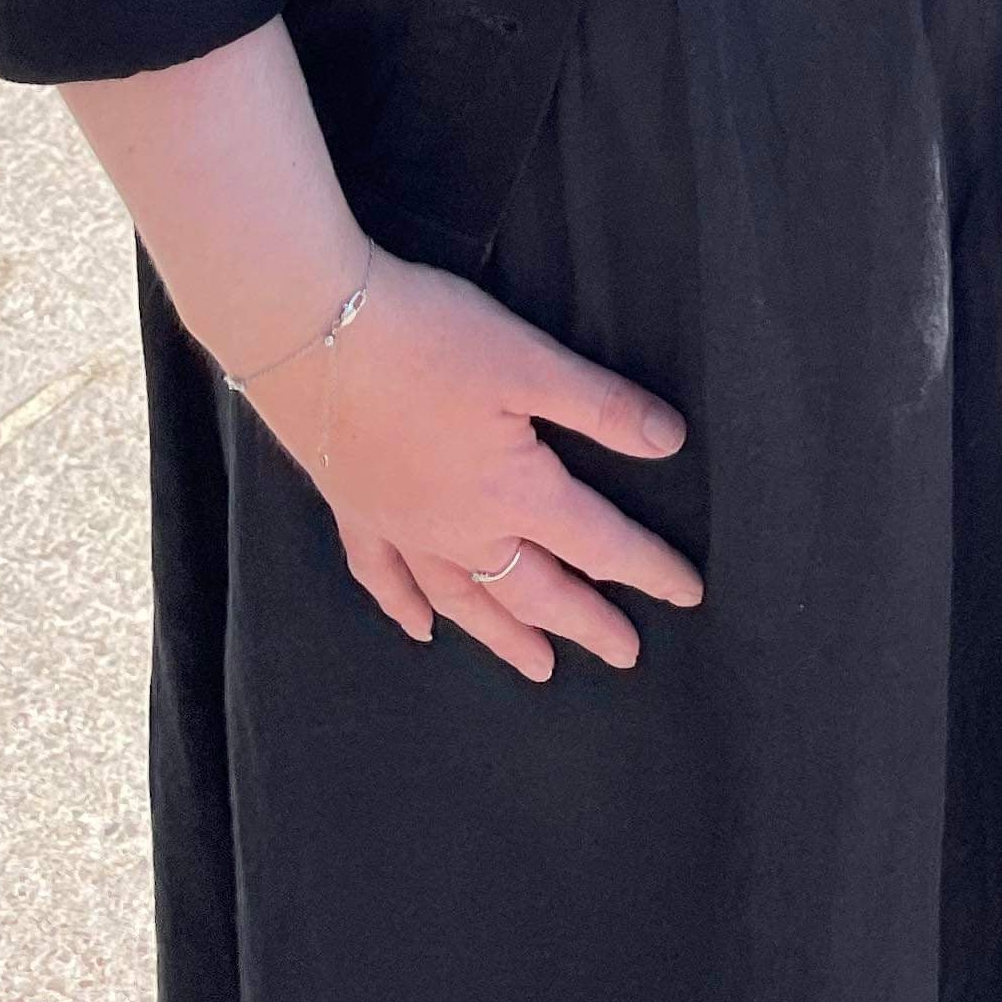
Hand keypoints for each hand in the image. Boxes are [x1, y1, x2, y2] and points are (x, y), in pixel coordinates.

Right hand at [237, 247, 703, 680]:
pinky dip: (405, 610)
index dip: (648, 568)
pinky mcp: (356, 511)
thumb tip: (670, 442)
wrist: (313, 333)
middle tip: (625, 654)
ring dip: (507, 636)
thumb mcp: (531, 362)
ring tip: (541, 668)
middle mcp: (460, 530)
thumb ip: (602, 407)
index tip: (688, 593)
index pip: (599, 543)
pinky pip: (386, 579)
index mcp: (514, 493)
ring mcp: (403, 528)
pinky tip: (420, 631)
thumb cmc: (429, 338)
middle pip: (536, 590)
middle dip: (586, 622)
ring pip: (466, 602)